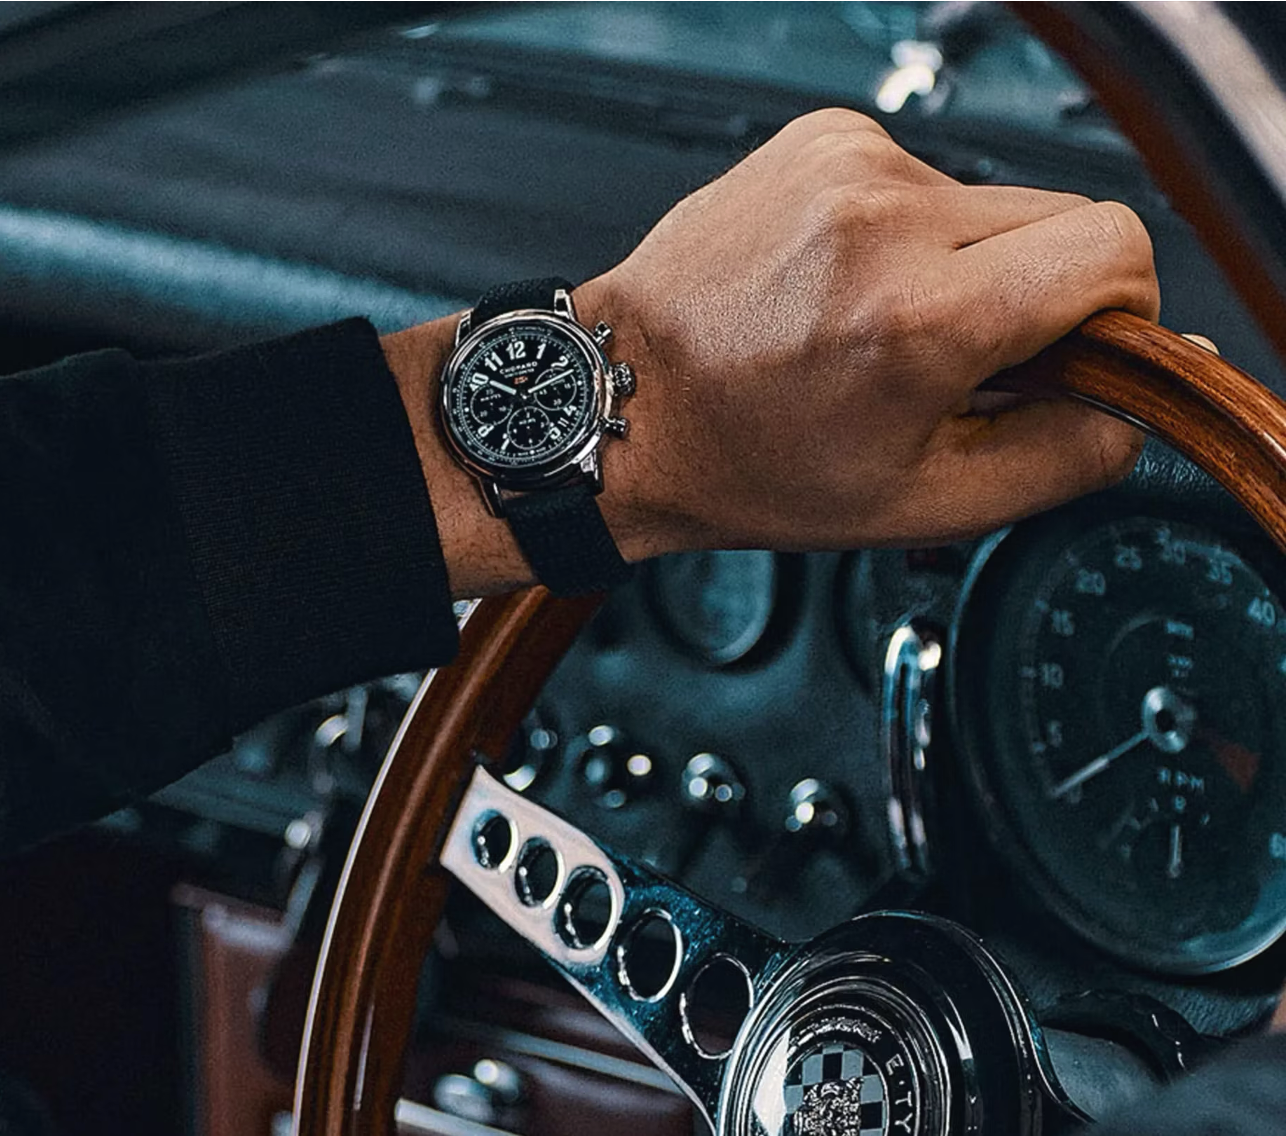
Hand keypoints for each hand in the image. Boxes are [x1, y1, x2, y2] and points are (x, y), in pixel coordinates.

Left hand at [576, 107, 1155, 558]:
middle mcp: (884, 220)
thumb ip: (1062, 456)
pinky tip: (840, 285)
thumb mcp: (923, 503)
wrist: (622, 405)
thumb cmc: (745, 459)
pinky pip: (919, 175)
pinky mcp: (818, 139)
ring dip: (961, 263)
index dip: (1115, 313)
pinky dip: (903, 231)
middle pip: (1062, 220)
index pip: (1115, 251)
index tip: (1066, 356)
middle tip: (957, 360)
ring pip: (990, 200)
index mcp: (921, 314)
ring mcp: (845, 166)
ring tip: (874, 326)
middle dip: (1035, 294)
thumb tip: (1134, 406)